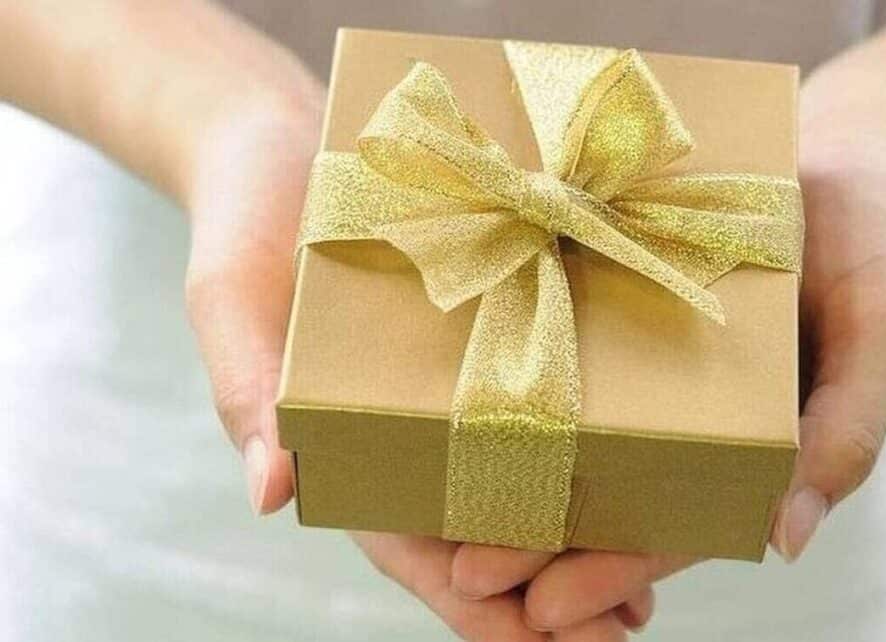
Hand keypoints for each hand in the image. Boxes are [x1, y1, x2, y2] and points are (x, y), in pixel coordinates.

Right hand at [182, 92, 650, 640]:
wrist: (288, 145)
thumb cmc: (247, 228)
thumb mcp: (233, 307)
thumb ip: (251, 397)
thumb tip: (272, 494)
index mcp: (349, 448)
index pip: (414, 550)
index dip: (476, 604)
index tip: (540, 641)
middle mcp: (413, 430)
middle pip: (486, 531)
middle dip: (552, 588)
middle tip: (624, 624)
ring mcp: (459, 386)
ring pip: (526, 480)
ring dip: (584, 531)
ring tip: (650, 573)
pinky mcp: (499, 328)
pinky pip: (549, 397)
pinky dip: (595, 438)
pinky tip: (649, 461)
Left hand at [444, 87, 885, 633]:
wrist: (853, 146)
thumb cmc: (884, 245)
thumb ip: (848, 433)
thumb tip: (785, 540)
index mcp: (751, 444)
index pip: (677, 524)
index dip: (614, 571)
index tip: (547, 613)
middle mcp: (687, 407)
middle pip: (606, 488)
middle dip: (538, 542)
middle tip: (467, 579)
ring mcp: (644, 349)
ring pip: (570, 427)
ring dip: (509, 470)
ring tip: (436, 517)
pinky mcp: (614, 284)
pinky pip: (559, 334)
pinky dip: (514, 374)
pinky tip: (453, 401)